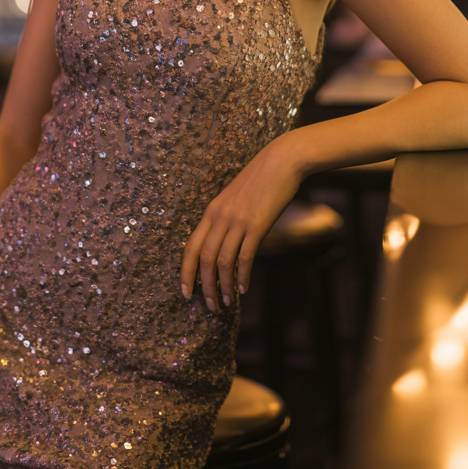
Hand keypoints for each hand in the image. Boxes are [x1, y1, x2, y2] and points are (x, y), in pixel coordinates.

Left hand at [180, 138, 301, 310]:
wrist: (282, 161)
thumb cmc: (261, 181)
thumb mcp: (235, 200)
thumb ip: (227, 221)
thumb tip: (226, 247)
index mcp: (211, 211)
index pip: (190, 248)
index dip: (185, 273)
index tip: (185, 293)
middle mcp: (220, 216)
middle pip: (203, 259)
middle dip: (204, 287)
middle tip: (209, 307)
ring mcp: (238, 220)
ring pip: (223, 261)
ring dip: (222, 286)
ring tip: (225, 303)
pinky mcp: (257, 224)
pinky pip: (245, 256)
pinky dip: (242, 276)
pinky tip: (243, 288)